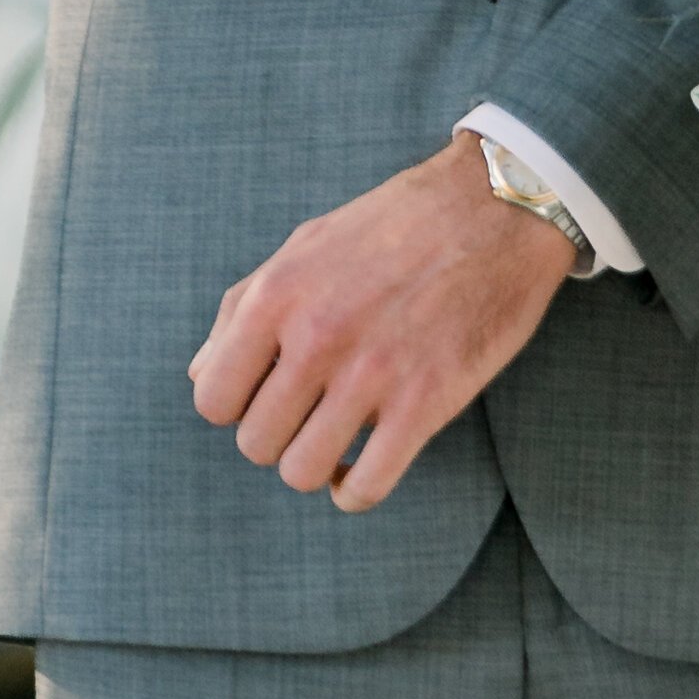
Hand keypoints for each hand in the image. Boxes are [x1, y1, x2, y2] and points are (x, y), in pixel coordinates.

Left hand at [189, 135, 571, 511]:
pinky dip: (355, 491)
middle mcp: (317, 337)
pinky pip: (364, 488)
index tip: (271, 390)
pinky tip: (365, 464)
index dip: (238, 404)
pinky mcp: (425, 402)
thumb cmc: (397, 223)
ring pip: (302, 472)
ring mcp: (372, 374)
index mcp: (278, 295)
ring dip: (318, 462)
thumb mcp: (305, 244)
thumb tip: (202, 374)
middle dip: (280, 434)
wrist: (497, 207)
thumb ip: (244, 305)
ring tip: (339, 436)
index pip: (212, 399)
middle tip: (314, 408)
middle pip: (256, 444)